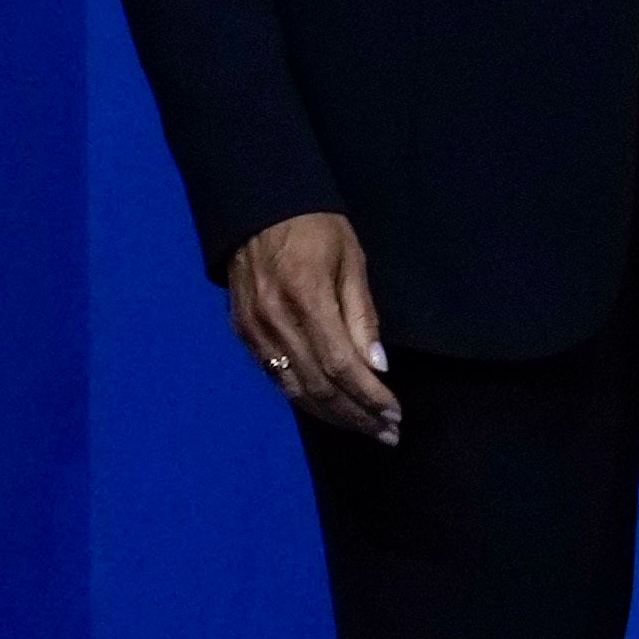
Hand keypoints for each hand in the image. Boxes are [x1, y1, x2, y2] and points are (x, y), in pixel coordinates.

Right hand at [224, 210, 402, 442]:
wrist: (256, 205)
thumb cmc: (314, 226)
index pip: (341, 366)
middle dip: (357, 416)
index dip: (369, 396)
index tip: (395, 413)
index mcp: (306, 297)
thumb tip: (378, 367)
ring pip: (295, 391)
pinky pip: (277, 377)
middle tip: (388, 433)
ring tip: (366, 429)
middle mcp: (275, 320)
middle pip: (319, 387)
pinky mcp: (243, 332)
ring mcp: (254, 330)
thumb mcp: (351, 259)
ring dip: (333, 416)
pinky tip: (330, 409)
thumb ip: (363, 316)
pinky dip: (305, 399)